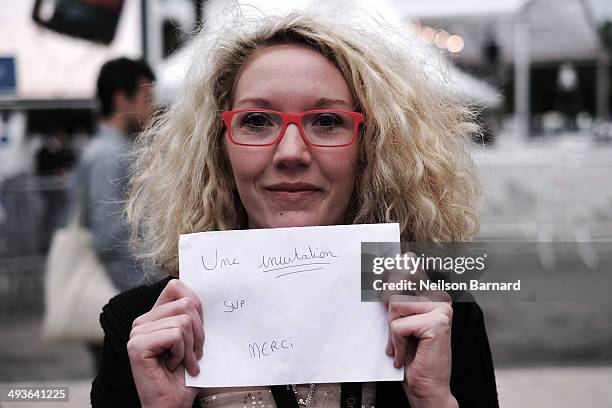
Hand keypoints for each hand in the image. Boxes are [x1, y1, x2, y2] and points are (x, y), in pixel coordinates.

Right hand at [127, 279, 204, 407]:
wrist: (173, 405)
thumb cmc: (185, 375)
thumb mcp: (194, 338)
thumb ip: (193, 314)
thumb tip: (206, 291)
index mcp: (154, 316)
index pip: (176, 287)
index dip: (195, 304)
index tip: (199, 329)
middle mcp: (142, 321)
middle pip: (185, 303)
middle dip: (198, 332)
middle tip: (193, 354)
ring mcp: (137, 332)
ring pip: (183, 321)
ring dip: (190, 347)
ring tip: (182, 362)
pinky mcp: (137, 345)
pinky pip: (175, 335)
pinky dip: (181, 353)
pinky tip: (171, 367)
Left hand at [386, 288, 457, 407]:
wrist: (426, 387)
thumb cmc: (413, 358)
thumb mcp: (400, 323)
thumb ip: (395, 304)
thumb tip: (381, 287)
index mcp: (434, 297)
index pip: (403, 279)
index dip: (389, 289)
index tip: (385, 290)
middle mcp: (441, 300)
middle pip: (396, 295)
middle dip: (391, 321)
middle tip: (400, 340)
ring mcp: (441, 310)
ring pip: (396, 307)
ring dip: (394, 333)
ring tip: (404, 346)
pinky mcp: (437, 324)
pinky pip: (398, 326)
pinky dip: (397, 344)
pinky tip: (407, 353)